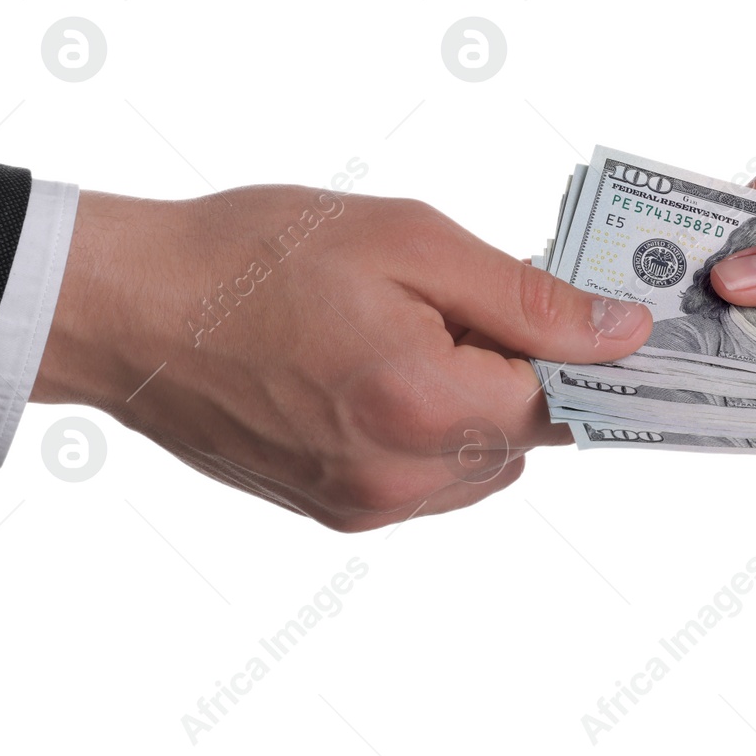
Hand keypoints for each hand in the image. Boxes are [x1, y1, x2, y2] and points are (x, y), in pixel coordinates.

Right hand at [29, 186, 650, 530]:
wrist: (133, 308)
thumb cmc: (255, 258)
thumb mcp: (410, 242)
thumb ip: (528, 298)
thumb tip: (622, 334)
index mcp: (425, 407)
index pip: (565, 399)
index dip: (576, 349)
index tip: (578, 313)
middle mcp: (400, 479)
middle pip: (526, 435)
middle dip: (519, 370)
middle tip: (462, 304)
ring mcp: (364, 505)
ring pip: (483, 462)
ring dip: (476, 404)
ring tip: (407, 335)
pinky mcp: (335, 512)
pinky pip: (429, 479)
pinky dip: (431, 430)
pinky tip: (378, 372)